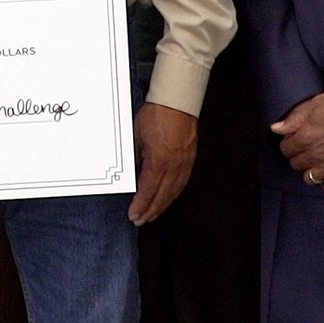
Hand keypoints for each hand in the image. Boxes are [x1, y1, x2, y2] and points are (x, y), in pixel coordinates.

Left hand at [129, 102, 197, 224]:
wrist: (177, 102)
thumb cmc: (156, 114)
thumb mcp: (137, 136)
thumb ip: (136, 156)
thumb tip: (133, 171)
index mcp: (158, 160)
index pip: (148, 190)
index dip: (141, 205)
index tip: (134, 214)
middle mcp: (173, 165)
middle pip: (162, 195)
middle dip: (151, 210)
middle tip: (141, 220)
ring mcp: (184, 163)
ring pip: (174, 191)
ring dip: (163, 205)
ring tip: (153, 214)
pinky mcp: (190, 159)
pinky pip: (182, 182)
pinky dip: (174, 193)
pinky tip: (169, 198)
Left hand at [272, 89, 323, 199]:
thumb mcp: (316, 104)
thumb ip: (294, 118)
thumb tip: (275, 128)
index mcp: (305, 136)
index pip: (285, 148)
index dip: (290, 143)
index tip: (296, 140)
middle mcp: (315, 154)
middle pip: (296, 163)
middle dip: (299, 156)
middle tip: (309, 149)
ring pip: (309, 178)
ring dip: (311, 171)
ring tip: (318, 163)